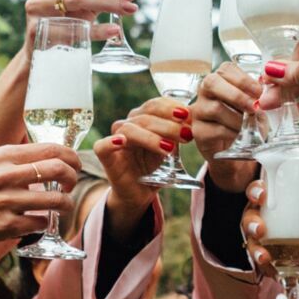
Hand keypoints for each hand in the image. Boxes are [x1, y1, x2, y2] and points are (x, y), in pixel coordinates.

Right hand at [0, 143, 82, 253]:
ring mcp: (6, 202)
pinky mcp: (6, 226)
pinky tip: (39, 221)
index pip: (49, 148)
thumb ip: (10, 160)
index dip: (70, 156)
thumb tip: (43, 157)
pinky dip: (45, 222)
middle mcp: (4, 176)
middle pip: (58, 169)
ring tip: (62, 205)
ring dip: (66, 203)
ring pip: (56, 200)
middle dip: (73, 177)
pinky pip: (41, 223)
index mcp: (0, 156)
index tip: (74, 164)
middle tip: (71, 184)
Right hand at [98, 98, 186, 231]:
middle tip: (186, 135)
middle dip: (168, 125)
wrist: (141, 193)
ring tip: (169, 148)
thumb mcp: (172, 147)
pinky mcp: (106, 157)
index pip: (154, 105)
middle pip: (145, 116)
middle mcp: (128, 124)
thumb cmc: (155, 168)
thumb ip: (180, 132)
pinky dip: (111, 142)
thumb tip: (195, 116)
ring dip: (151, 137)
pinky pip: (102, 146)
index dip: (170, 107)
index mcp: (143, 118)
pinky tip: (122, 142)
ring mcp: (115, 139)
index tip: (188, 116)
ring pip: (130, 129)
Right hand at [190, 62, 261, 192]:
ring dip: (237, 118)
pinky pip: (215, 129)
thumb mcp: (255, 107)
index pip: (225, 69)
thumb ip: (259, 98)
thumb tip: (266, 95)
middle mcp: (205, 91)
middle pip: (212, 83)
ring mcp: (199, 111)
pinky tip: (240, 136)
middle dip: (237, 95)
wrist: (235, 149)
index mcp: (221, 79)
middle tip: (254, 107)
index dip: (243, 80)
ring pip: (215, 108)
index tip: (259, 92)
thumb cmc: (245, 122)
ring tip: (249, 126)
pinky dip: (232, 133)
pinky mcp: (198, 131)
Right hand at [239, 179, 298, 285]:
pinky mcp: (267, 260)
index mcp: (275, 201)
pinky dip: (266, 268)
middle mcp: (264, 219)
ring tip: (264, 257)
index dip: (255, 191)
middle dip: (251, 223)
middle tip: (260, 230)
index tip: (262, 195)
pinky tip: (273, 270)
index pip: (258, 191)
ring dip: (255, 249)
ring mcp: (263, 241)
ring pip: (251, 243)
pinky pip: (261, 264)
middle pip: (249, 218)